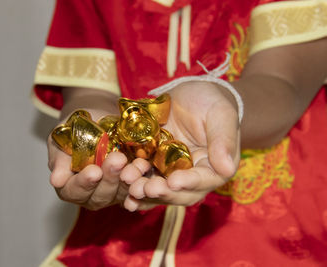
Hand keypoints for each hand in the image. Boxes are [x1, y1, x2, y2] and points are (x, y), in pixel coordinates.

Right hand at [48, 107, 134, 209]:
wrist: (97, 117)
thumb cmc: (74, 128)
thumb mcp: (62, 139)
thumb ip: (59, 159)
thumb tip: (56, 180)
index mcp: (70, 187)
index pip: (74, 191)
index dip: (84, 184)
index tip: (93, 172)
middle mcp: (91, 195)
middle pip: (100, 195)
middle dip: (110, 178)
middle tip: (118, 160)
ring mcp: (113, 193)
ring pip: (122, 193)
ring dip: (130, 178)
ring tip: (136, 162)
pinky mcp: (131, 186)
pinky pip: (138, 186)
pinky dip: (143, 177)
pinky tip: (145, 165)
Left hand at [122, 81, 240, 210]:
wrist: (189, 94)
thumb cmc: (210, 101)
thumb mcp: (220, 114)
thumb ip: (224, 139)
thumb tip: (228, 167)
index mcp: (213, 167)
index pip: (203, 180)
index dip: (189, 183)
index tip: (174, 181)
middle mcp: (191, 175)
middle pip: (179, 193)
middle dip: (162, 192)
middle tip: (145, 189)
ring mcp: (169, 171)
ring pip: (158, 189)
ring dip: (143, 192)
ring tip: (129, 185)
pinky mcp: (152, 164)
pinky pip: (142, 178)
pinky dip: (132, 185)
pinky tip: (120, 187)